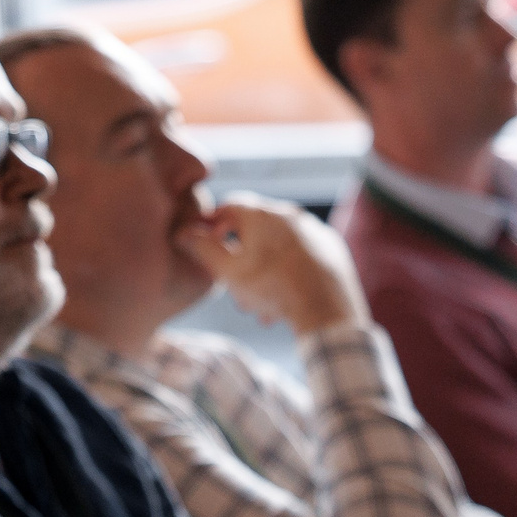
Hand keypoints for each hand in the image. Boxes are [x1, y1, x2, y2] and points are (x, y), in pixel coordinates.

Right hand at [175, 192, 366, 335]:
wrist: (326, 310)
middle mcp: (288, 212)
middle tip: (237, 287)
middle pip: (254, 229)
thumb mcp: (229, 272)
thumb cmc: (273, 290)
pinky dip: (291, 270)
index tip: (209, 246)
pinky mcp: (331, 246)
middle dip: (241, 257)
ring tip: (263, 304)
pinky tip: (288, 297)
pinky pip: (303, 253)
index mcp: (261, 213)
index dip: (214, 225)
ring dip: (265, 271)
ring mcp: (313, 228)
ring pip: (279, 245)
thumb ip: (203, 248)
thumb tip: (184, 232)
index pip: (228, 207)